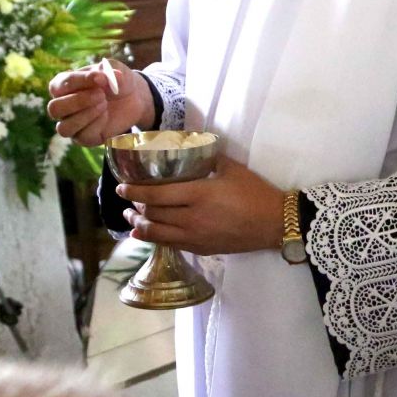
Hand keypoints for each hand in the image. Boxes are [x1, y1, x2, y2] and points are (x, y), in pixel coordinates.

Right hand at [46, 59, 152, 144]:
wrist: (133, 99)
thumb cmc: (117, 82)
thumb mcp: (116, 70)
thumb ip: (109, 70)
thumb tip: (103, 77)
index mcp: (63, 85)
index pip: (59, 85)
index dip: (80, 81)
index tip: (100, 77)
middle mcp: (63, 106)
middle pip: (54, 109)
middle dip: (78, 101)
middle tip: (101, 95)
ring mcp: (72, 124)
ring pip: (63, 128)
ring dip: (85, 116)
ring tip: (104, 104)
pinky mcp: (85, 138)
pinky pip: (83, 136)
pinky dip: (97, 124)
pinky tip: (106, 114)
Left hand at [116, 152, 286, 256]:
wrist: (274, 224)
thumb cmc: (255, 193)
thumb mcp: (232, 169)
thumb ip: (209, 158)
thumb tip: (193, 148)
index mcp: (199, 195)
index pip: (157, 194)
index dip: (135, 191)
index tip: (121, 187)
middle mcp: (192, 218)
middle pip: (153, 214)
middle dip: (136, 206)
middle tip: (128, 199)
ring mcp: (195, 237)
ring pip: (157, 233)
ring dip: (140, 225)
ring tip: (130, 218)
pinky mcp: (201, 249)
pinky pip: (170, 244)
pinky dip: (154, 238)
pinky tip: (145, 234)